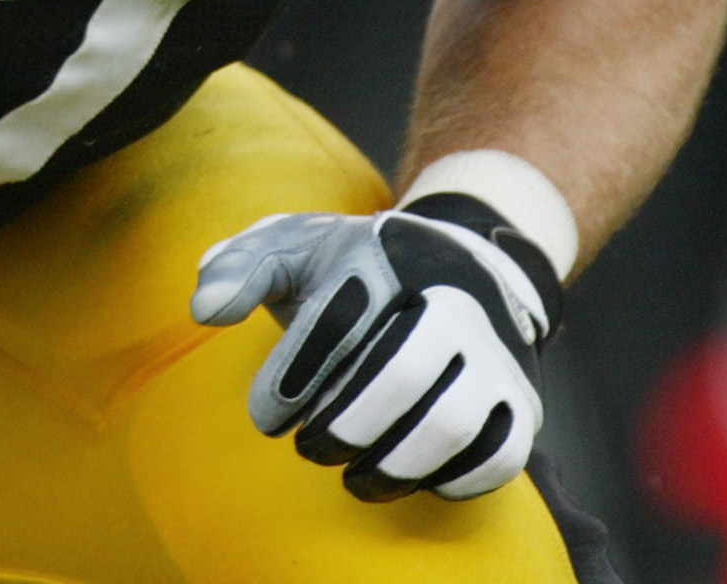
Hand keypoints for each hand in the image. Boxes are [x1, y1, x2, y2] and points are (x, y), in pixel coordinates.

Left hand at [190, 195, 559, 501]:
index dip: (292, 380)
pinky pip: (496, 457)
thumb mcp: (294, 246)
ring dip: (389, 465)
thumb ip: (238, 268)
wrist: (464, 264)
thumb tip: (205, 310)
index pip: (337, 323)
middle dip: (341, 426)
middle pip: (398, 373)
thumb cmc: (355, 269)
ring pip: (450, 423)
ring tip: (351, 474)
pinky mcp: (520, 401)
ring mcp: (493, 352)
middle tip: (308, 447)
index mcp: (383, 254)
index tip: (267, 418)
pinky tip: (406, 473)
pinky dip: (446, 480)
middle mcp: (449, 296)